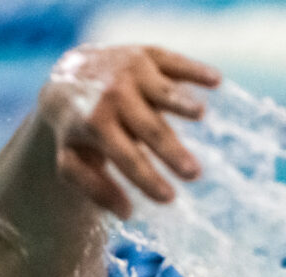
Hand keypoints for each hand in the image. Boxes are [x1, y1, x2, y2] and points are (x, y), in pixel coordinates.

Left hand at [39, 45, 220, 218]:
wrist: (70, 74)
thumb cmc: (78, 127)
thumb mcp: (72, 159)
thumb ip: (95, 188)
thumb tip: (127, 213)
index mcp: (95, 125)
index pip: (125, 158)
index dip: (147, 179)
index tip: (169, 199)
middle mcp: (114, 96)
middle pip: (149, 129)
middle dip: (171, 152)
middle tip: (194, 174)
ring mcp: (132, 72)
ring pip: (162, 92)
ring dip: (181, 102)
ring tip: (200, 114)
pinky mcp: (149, 54)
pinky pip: (175, 63)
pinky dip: (194, 71)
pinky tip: (215, 80)